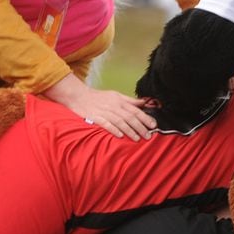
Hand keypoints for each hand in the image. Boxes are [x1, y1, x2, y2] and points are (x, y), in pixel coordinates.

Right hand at [42, 73, 156, 140]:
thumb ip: (129, 101)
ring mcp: (104, 112)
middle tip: (148, 136)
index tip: (153, 125)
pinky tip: (120, 136)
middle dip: (140, 127)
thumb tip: (144, 103)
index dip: (145, 118)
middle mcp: (113, 106)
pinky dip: (113, 129)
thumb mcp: (115, 95)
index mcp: (119, 100)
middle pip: (129, 117)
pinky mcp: (95, 117)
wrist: (79, 96)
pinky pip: (106, 124)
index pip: (135, 110)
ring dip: (129, 130)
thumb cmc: (99, 97)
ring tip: (137, 138)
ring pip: (120, 121)